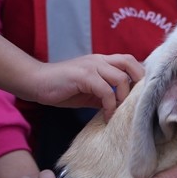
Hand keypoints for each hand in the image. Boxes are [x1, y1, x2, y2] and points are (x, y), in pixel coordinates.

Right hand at [28, 54, 144, 117]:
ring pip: (121, 78)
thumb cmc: (61, 88)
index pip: (129, 62)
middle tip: (136, 103)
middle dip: (139, 83)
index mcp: (102, 61)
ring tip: (120, 113)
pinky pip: (105, 91)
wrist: (35, 82)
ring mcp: (92, 66)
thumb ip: (105, 95)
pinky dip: (110, 106)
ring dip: (124, 98)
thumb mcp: (88, 92)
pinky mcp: (83, 76)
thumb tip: (122, 107)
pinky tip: (107, 117)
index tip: (141, 97)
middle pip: (130, 63)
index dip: (139, 76)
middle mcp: (100, 60)